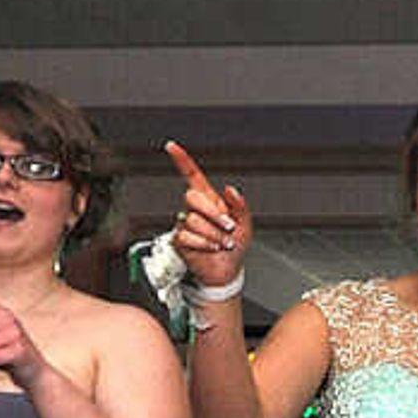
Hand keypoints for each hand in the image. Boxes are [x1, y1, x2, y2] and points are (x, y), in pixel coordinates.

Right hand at [167, 142, 251, 289]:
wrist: (226, 271)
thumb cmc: (234, 246)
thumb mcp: (245, 224)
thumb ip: (240, 205)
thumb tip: (229, 189)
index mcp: (210, 200)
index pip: (192, 176)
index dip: (182, 161)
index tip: (171, 147)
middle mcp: (195, 210)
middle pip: (192, 196)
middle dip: (214, 213)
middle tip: (228, 227)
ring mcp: (186, 224)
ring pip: (192, 220)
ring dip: (213, 234)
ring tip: (222, 243)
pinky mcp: (179, 239)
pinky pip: (187, 236)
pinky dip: (204, 244)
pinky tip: (211, 248)